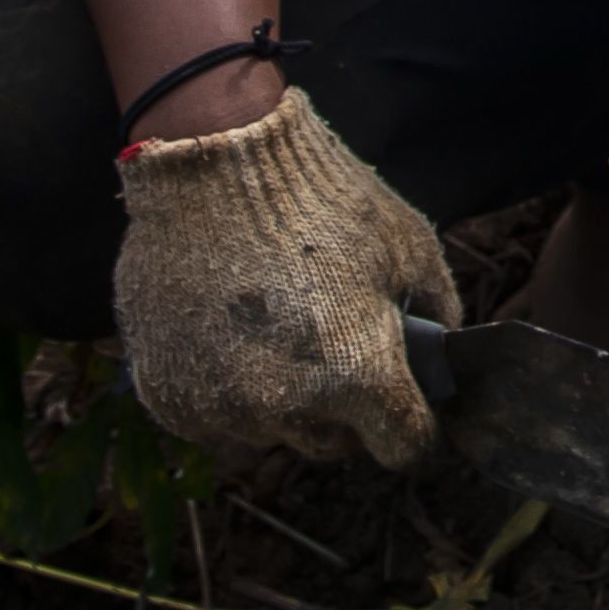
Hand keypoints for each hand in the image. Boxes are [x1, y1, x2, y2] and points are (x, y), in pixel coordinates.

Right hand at [114, 89, 459, 463]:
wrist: (216, 164)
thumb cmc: (322, 200)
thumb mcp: (408, 246)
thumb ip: (439, 315)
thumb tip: (439, 358)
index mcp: (358, 378)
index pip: (404, 445)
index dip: (412, 420)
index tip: (402, 393)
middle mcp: (288, 409)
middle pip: (334, 442)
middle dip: (344, 404)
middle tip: (336, 339)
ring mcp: (222, 408)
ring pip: (272, 430)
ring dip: (282, 396)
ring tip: (278, 323)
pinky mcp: (169, 398)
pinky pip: (215, 416)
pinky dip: (227, 387)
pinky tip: (229, 330)